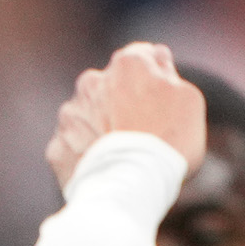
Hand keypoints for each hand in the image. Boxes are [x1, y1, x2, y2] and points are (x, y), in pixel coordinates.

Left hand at [48, 40, 208, 191]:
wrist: (132, 188)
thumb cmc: (170, 141)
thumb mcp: (188, 99)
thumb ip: (168, 73)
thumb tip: (156, 57)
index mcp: (127, 63)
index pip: (140, 58)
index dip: (152, 78)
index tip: (159, 99)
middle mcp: (91, 82)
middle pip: (109, 87)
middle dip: (120, 102)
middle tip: (139, 131)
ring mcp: (70, 115)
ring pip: (87, 115)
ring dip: (99, 127)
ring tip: (120, 153)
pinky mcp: (56, 148)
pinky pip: (72, 146)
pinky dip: (84, 154)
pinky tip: (102, 167)